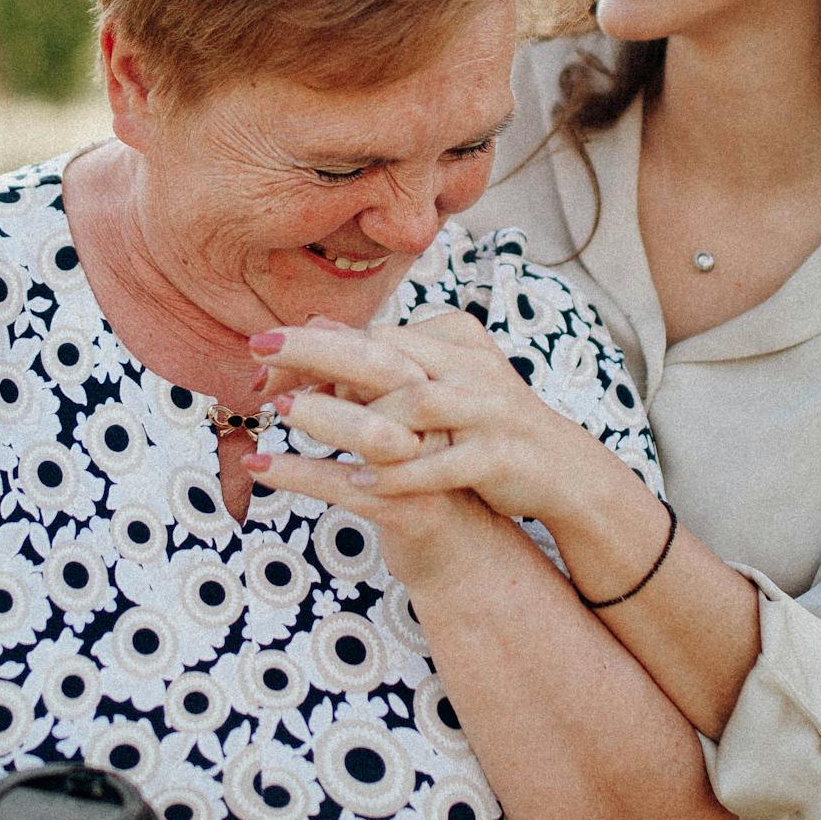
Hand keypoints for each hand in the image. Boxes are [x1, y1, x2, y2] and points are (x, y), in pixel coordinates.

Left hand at [242, 316, 505, 587]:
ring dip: (348, 417)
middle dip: (318, 353)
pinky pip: (440, 467)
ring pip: (410, 407)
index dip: (316, 343)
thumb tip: (316, 334)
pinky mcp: (497, 458)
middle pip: (384, 355)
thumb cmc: (484, 425)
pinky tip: (357, 485)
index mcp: (455, 342)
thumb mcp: (439, 384)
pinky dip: (399, 477)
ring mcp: (487, 412)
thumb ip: (383, 363)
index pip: (374, 334)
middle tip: (258, 354)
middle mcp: (471, 369)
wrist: (562, 471)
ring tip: (291, 421)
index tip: (260, 348)